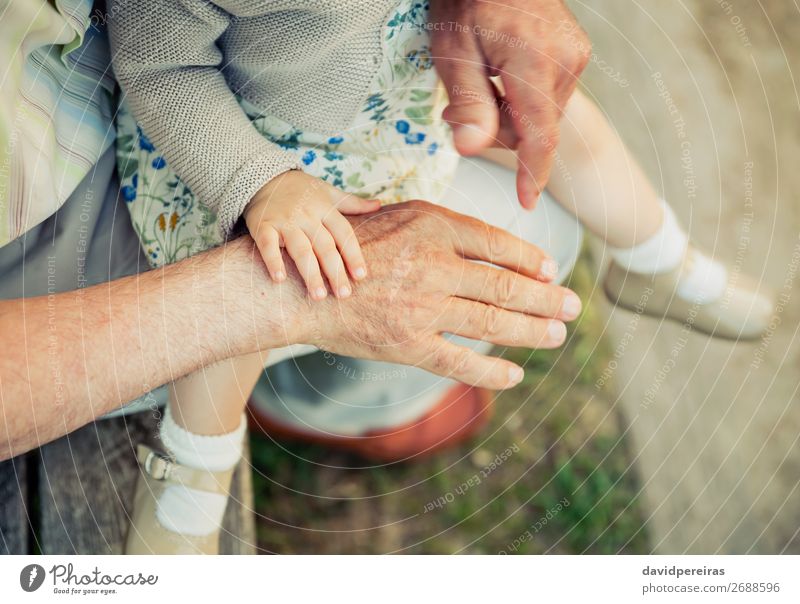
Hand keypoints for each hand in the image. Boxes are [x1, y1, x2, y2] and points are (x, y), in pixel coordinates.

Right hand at [244, 170, 379, 299]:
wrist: (262, 176)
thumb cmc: (301, 190)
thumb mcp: (327, 191)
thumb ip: (352, 202)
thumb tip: (378, 205)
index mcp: (325, 208)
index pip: (343, 233)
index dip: (353, 255)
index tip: (361, 276)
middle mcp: (306, 215)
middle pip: (324, 246)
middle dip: (335, 271)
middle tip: (344, 294)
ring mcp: (285, 221)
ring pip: (300, 249)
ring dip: (310, 273)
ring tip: (318, 296)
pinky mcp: (263, 226)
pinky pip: (268, 245)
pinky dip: (273, 261)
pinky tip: (280, 279)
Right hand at [286, 201, 581, 389]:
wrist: (299, 287)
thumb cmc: (346, 248)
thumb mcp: (394, 215)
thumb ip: (439, 226)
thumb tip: (485, 240)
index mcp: (431, 225)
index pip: (496, 243)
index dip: (529, 259)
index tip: (550, 270)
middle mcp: (432, 264)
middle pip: (504, 284)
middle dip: (546, 297)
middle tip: (573, 305)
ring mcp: (421, 307)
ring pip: (492, 322)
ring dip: (532, 330)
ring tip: (557, 335)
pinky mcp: (407, 344)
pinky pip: (460, 362)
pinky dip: (492, 371)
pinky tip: (515, 375)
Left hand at [430, 0, 590, 207]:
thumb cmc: (467, 2)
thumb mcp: (453, 52)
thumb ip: (468, 103)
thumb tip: (472, 147)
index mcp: (535, 62)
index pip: (539, 136)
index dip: (531, 174)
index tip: (527, 202)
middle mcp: (566, 61)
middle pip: (536, 129)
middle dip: (498, 131)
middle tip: (459, 108)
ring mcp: (576, 54)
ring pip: (542, 115)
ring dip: (510, 114)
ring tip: (479, 84)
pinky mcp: (576, 51)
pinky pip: (548, 96)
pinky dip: (523, 99)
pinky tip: (500, 76)